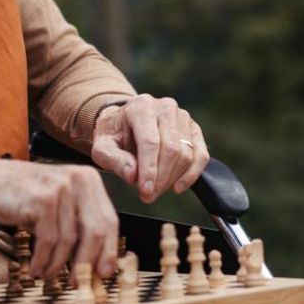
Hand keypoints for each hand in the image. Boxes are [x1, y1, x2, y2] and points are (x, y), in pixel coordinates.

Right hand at [0, 157, 118, 278]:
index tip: (104, 274)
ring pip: (70, 240)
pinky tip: (36, 269)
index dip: (109, 251)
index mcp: (89, 180)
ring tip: (48, 275)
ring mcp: (60, 188)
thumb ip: (77, 224)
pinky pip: (48, 241)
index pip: (110, 220)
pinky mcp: (41, 200)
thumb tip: (95, 263)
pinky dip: (43, 260)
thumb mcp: (58, 204)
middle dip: (88, 263)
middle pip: (97, 232)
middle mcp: (79, 179)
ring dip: (58, 265)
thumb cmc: (22, 195)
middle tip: (78, 283)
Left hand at [90, 93, 209, 203]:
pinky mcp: (194, 128)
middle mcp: (165, 107)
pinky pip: (200, 154)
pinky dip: (192, 174)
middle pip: (171, 149)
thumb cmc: (113, 135)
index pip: (150, 141)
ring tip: (156, 191)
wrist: (125, 122)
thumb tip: (133, 175)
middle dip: (161, 178)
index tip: (145, 191)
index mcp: (141, 107)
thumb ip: (114, 160)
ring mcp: (183, 116)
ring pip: (186, 154)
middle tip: (148, 196)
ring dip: (172, 179)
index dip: (149, 169)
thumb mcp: (102, 147)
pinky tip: (177, 187)